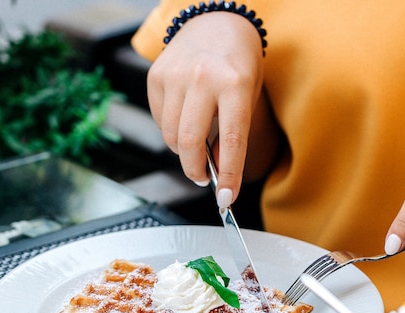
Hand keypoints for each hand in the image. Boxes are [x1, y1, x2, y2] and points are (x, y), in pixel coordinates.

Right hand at [147, 12, 263, 205]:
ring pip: (172, 136)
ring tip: (197, 142)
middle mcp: (202, 78)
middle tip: (202, 178)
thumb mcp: (248, 96)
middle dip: (195, 171)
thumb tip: (216, 169)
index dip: (228, 176)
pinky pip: (159, 121)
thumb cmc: (237, 62)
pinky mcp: (156, 76)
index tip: (226, 198)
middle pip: (190, 143)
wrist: (214, 21)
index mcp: (235, 84)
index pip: (232, 142)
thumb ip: (234, 133)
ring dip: (184, 151)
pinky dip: (171, 132)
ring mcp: (175, 76)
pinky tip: (185, 119)